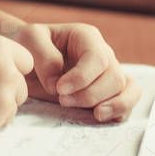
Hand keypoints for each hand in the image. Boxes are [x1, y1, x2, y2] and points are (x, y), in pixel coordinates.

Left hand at [8, 23, 141, 122]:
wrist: (27, 60)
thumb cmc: (29, 44)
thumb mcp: (28, 39)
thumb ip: (43, 56)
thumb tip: (58, 82)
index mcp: (86, 37)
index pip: (97, 58)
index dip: (82, 78)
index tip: (59, 89)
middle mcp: (103, 54)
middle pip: (114, 77)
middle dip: (90, 95)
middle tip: (63, 101)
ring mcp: (108, 73)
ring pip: (126, 89)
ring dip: (111, 106)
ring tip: (94, 116)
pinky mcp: (107, 92)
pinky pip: (127, 101)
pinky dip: (120, 112)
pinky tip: (102, 118)